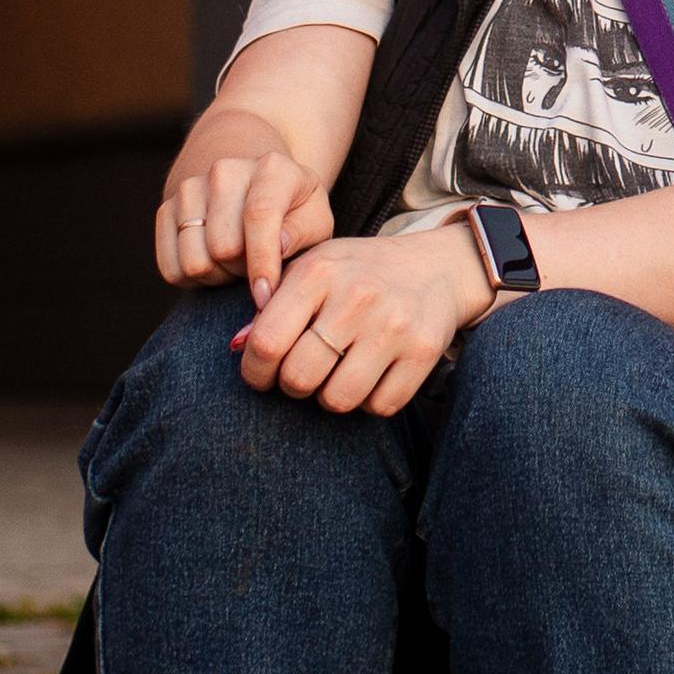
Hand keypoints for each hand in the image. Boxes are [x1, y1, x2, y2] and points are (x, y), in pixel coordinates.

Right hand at [158, 131, 332, 303]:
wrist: (253, 186)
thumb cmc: (293, 211)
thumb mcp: (315, 219)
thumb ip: (302, 233)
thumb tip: (278, 247)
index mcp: (272, 168)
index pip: (259, 216)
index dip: (262, 262)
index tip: (266, 295)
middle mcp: (225, 170)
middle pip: (222, 247)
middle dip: (242, 271)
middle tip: (256, 267)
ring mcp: (190, 188)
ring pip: (194, 261)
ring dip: (217, 277)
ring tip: (236, 264)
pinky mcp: (165, 209)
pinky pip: (170, 268)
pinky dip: (192, 280)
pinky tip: (214, 265)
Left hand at [232, 224, 491, 418]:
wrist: (436, 266)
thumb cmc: (358, 273)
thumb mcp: (313, 270)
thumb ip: (271, 305)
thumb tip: (236, 346)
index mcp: (320, 272)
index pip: (267, 343)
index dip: (254, 371)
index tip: (261, 372)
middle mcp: (357, 297)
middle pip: (299, 378)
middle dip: (292, 386)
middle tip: (302, 373)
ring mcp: (394, 325)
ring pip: (338, 400)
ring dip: (330, 396)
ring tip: (337, 373)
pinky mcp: (424, 351)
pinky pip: (380, 406)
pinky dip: (370, 401)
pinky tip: (371, 375)